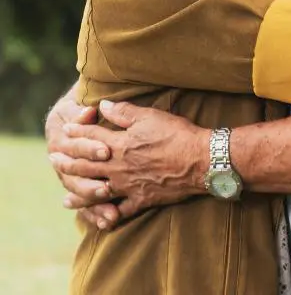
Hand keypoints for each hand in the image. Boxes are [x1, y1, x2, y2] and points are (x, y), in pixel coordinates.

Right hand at [45, 89, 114, 227]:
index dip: (90, 148)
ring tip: (111, 213)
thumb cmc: (78, 114)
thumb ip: (84, 113)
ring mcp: (73, 180)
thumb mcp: (79, 109)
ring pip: (81, 196)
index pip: (76, 147)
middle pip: (77, 177)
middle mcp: (64, 165)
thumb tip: (90, 111)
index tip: (106, 150)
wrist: (65, 125)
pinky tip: (108, 223)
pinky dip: (96, 216)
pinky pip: (86, 209)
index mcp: (62, 142)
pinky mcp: (82, 191)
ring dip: (95, 205)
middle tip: (108, 188)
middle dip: (92, 184)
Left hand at [47, 99, 209, 228]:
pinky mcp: (141, 200)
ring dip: (80, 194)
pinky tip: (99, 219)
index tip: (65, 131)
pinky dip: (108, 216)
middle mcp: (119, 167)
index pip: (92, 138)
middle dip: (68, 163)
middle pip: (87, 166)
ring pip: (97, 192)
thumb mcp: (149, 116)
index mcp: (121, 145)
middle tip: (53, 161)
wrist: (200, 160)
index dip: (77, 133)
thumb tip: (102, 106)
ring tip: (65, 198)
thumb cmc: (176, 134)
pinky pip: (120, 211)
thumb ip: (123, 113)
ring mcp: (128, 186)